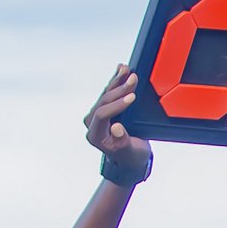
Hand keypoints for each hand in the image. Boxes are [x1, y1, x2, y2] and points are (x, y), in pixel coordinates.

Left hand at [86, 65, 151, 179]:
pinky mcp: (105, 109)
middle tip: (133, 79)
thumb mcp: (130, 151)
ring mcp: (97, 115)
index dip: (117, 105)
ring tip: (127, 70)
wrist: (130, 158)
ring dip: (117, 81)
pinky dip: (116, 82)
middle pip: (103, 101)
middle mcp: (93, 123)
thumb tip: (117, 128)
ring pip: (106, 94)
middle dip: (120, 89)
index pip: (102, 114)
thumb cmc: (130, 156)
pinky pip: (109, 93)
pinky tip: (121, 70)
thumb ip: (123, 141)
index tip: (132, 98)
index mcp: (95, 135)